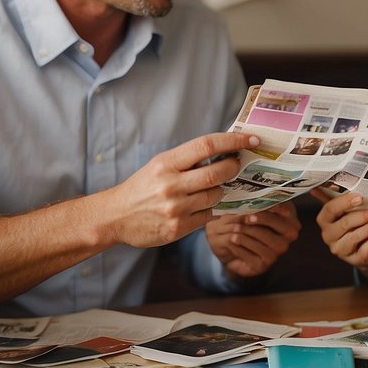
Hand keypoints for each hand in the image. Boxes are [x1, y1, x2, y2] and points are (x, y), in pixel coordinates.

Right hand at [101, 132, 257, 247]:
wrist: (115, 216)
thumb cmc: (142, 186)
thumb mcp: (159, 165)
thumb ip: (188, 160)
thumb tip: (225, 151)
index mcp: (166, 163)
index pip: (207, 145)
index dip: (233, 140)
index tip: (252, 139)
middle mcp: (171, 184)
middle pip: (217, 173)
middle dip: (233, 167)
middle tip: (237, 164)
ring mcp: (175, 208)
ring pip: (215, 196)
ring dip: (219, 191)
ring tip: (209, 189)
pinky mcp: (177, 228)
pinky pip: (207, 216)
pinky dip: (208, 210)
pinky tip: (198, 207)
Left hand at [206, 202, 300, 279]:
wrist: (236, 244)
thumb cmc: (249, 222)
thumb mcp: (257, 209)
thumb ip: (261, 201)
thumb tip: (256, 192)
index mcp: (290, 221)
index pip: (287, 211)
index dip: (276, 207)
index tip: (262, 201)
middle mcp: (287, 239)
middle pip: (280, 227)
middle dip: (263, 220)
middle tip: (248, 217)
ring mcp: (276, 253)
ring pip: (265, 242)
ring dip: (249, 234)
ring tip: (235, 228)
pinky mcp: (262, 265)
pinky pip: (252, 256)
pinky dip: (241, 247)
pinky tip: (232, 240)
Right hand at [312, 190, 367, 280]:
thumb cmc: (359, 224)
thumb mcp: (348, 210)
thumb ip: (335, 198)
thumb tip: (317, 185)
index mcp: (324, 220)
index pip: (329, 209)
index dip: (344, 202)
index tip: (360, 197)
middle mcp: (328, 236)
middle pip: (343, 224)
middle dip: (361, 216)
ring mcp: (340, 250)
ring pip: (353, 238)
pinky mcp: (354, 260)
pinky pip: (364, 250)